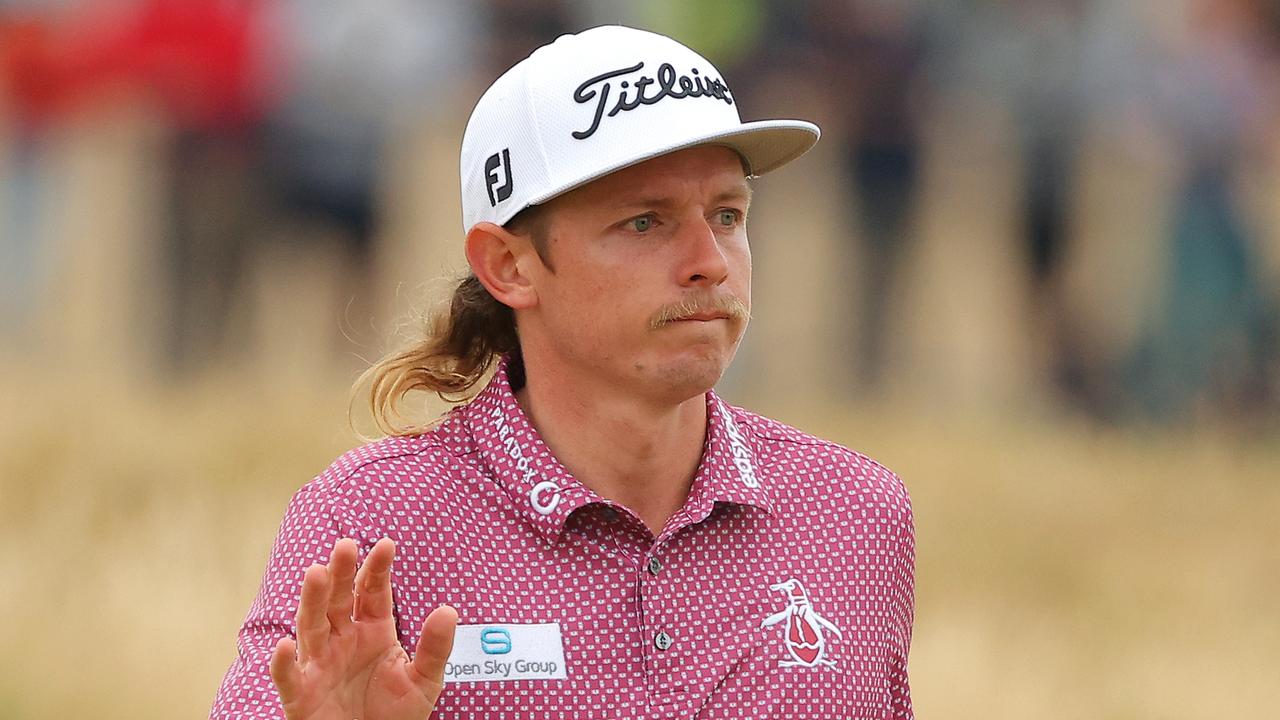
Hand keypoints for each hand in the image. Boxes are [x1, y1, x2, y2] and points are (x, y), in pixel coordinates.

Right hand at [269, 538, 456, 719]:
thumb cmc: (396, 714)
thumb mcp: (424, 680)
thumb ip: (434, 647)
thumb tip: (449, 611)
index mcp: (373, 630)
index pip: (372, 592)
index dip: (377, 569)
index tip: (386, 545)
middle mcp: (343, 640)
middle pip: (338, 600)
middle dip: (340, 573)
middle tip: (345, 545)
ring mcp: (320, 665)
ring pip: (312, 627)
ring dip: (312, 601)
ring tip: (316, 573)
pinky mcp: (302, 695)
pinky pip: (290, 677)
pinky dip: (285, 663)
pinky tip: (286, 645)